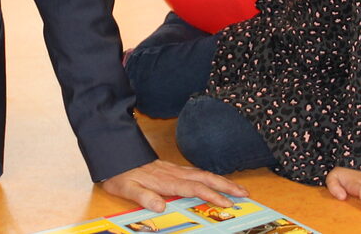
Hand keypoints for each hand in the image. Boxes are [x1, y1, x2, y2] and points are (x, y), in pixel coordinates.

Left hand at [101, 159, 248, 212]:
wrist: (115, 154)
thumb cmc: (120, 173)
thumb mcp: (126, 188)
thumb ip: (143, 197)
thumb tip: (161, 206)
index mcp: (166, 180)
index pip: (194, 188)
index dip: (212, 195)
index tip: (227, 203)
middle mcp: (174, 173)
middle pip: (205, 178)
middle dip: (226, 186)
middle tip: (245, 193)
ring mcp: (174, 169)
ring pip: (203, 173)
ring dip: (222, 180)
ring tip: (238, 188)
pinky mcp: (171, 167)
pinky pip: (196, 171)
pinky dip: (210, 176)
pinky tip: (215, 179)